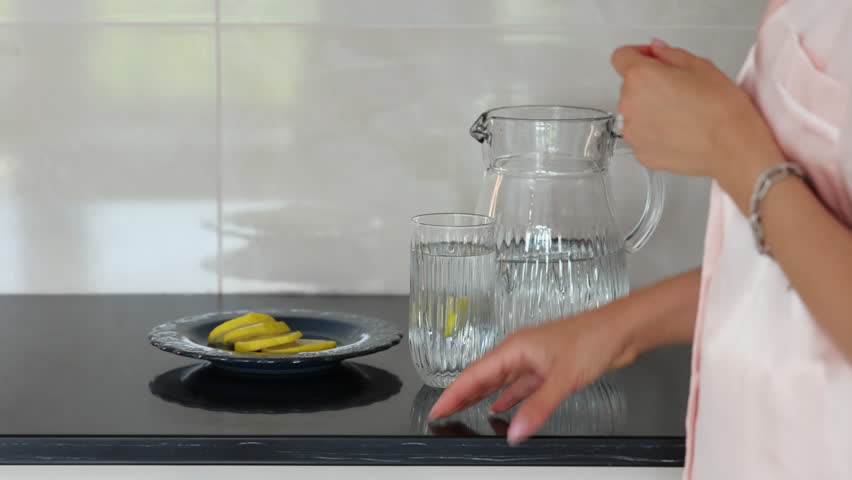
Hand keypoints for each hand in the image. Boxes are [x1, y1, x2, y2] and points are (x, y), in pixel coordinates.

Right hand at [428, 310, 635, 444]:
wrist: (620, 330)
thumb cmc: (592, 338)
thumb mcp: (563, 377)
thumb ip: (538, 407)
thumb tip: (516, 432)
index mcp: (515, 348)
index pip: (475, 374)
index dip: (453, 392)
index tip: (438, 408)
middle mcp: (520, 352)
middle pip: (482, 377)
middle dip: (461, 395)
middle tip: (442, 413)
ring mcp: (533, 360)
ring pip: (499, 382)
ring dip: (482, 396)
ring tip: (463, 411)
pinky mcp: (547, 368)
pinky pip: (519, 386)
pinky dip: (508, 397)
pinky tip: (501, 407)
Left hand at [611, 40, 781, 184]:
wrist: (732, 147)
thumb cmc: (721, 108)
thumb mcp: (700, 66)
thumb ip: (669, 54)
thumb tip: (656, 50)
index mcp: (640, 77)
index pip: (621, 56)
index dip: (637, 54)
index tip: (650, 58)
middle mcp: (629, 104)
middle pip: (629, 86)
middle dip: (648, 84)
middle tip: (678, 89)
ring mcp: (633, 132)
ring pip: (634, 112)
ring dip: (649, 109)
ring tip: (681, 114)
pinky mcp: (640, 153)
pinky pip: (642, 136)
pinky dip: (655, 133)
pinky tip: (679, 132)